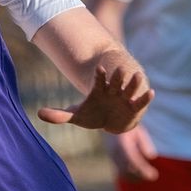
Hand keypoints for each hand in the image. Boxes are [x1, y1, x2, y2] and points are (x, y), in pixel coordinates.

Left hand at [37, 62, 152, 134]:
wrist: (109, 122)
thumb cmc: (93, 116)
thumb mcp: (76, 116)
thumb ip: (59, 115)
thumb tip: (39, 113)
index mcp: (99, 89)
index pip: (99, 80)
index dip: (99, 75)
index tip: (99, 68)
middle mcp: (113, 90)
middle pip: (115, 81)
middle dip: (117, 75)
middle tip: (119, 69)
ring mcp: (125, 97)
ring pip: (129, 87)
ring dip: (133, 82)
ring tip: (138, 75)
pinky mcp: (134, 106)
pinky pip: (141, 101)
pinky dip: (146, 97)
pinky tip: (152, 92)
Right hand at [108, 125, 159, 181]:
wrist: (106, 121)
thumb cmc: (126, 125)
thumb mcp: (137, 131)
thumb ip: (144, 143)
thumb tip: (151, 156)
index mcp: (122, 144)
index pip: (134, 162)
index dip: (143, 170)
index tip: (153, 175)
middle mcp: (115, 152)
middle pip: (128, 170)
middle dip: (140, 175)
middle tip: (152, 176)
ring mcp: (111, 156)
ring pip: (122, 172)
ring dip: (135, 177)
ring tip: (147, 176)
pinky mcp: (111, 158)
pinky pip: (119, 170)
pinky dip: (129, 175)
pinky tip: (138, 175)